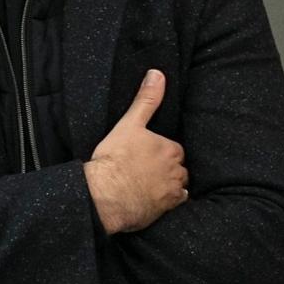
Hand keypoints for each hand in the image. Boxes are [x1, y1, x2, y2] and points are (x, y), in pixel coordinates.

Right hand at [83, 70, 188, 234]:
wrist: (104, 195)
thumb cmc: (115, 159)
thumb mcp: (129, 124)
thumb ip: (146, 100)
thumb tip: (157, 74)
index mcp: (170, 148)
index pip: (175, 149)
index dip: (163, 151)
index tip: (149, 154)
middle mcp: (176, 170)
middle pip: (179, 167)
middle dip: (168, 168)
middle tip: (148, 170)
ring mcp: (172, 191)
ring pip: (179, 185)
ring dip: (170, 184)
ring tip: (152, 185)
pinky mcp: (166, 209)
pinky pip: (176, 203)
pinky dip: (169, 201)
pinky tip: (156, 200)